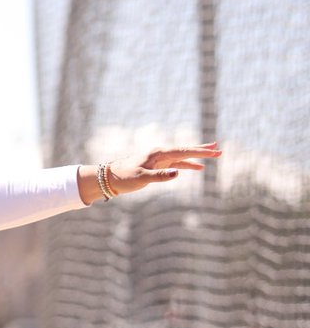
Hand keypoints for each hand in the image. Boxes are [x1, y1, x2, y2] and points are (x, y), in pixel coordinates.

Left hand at [106, 142, 221, 195]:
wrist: (109, 178)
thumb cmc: (123, 177)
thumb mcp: (141, 178)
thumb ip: (160, 176)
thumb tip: (177, 174)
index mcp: (157, 153)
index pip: (183, 151)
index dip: (200, 152)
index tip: (214, 151)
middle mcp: (160, 154)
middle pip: (185, 151)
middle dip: (202, 150)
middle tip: (219, 149)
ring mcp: (159, 160)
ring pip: (182, 157)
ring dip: (197, 157)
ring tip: (213, 155)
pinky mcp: (157, 166)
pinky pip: (176, 164)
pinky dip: (187, 165)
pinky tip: (197, 168)